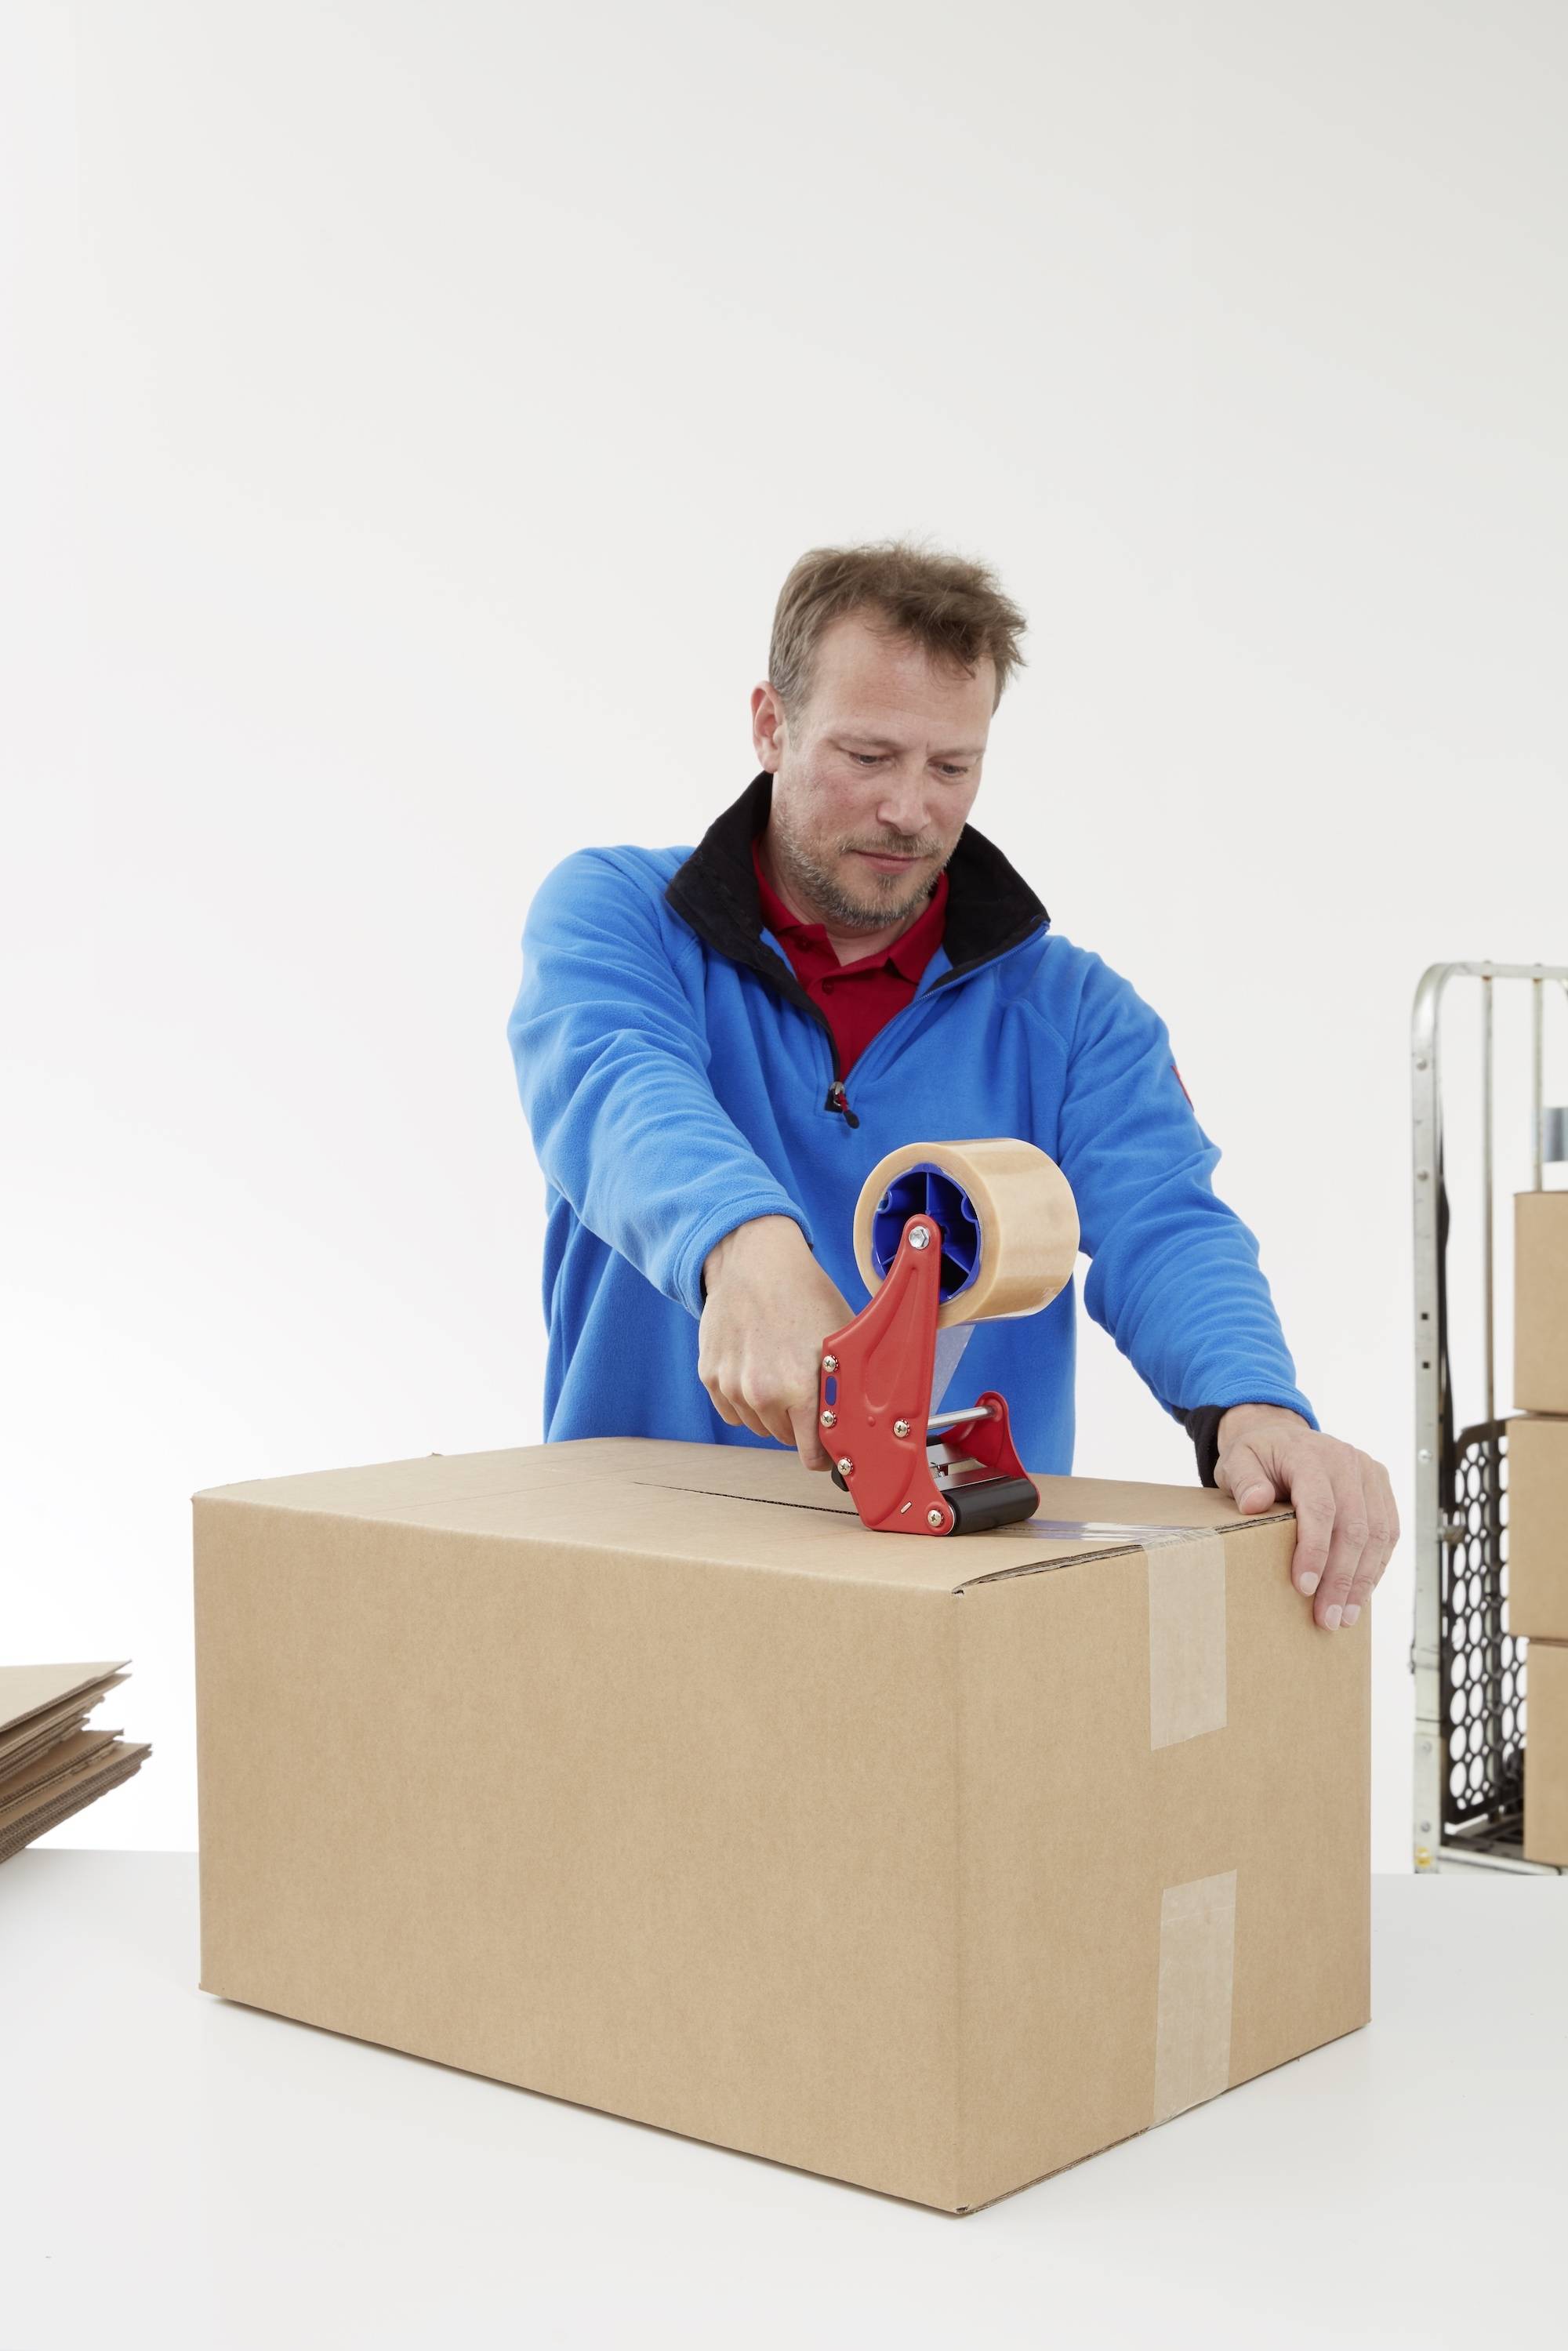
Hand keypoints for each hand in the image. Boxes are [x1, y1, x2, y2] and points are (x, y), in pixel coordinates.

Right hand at [699, 1216, 851, 1469]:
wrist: (755, 1263)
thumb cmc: (803, 1295)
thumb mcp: (842, 1339)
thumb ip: (847, 1387)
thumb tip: (861, 1425)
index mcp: (800, 1388)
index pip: (811, 1455)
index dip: (824, 1453)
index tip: (827, 1448)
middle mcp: (762, 1393)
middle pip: (785, 1439)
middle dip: (798, 1423)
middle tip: (805, 1389)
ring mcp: (732, 1386)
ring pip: (758, 1426)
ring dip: (771, 1411)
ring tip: (780, 1372)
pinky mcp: (710, 1376)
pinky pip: (732, 1411)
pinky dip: (744, 1400)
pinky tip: (756, 1368)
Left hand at [1214, 1404, 1398, 1631]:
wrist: (1283, 1436)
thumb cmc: (1260, 1454)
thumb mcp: (1238, 1460)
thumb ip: (1244, 1479)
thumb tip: (1254, 1503)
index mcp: (1311, 1455)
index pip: (1321, 1507)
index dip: (1315, 1550)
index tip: (1303, 1587)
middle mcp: (1348, 1462)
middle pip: (1354, 1527)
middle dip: (1341, 1579)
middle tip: (1327, 1617)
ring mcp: (1369, 1475)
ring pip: (1377, 1535)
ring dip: (1363, 1580)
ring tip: (1345, 1616)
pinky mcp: (1381, 1489)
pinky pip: (1388, 1533)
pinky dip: (1376, 1567)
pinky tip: (1360, 1594)